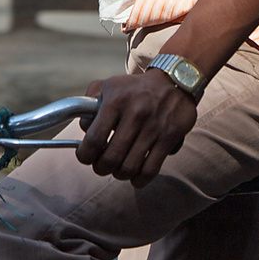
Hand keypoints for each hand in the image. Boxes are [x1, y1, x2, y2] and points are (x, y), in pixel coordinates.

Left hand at [77, 69, 197, 186]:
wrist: (175, 79)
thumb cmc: (135, 88)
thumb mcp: (109, 85)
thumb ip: (88, 101)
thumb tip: (83, 128)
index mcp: (117, 101)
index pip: (94, 140)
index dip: (85, 155)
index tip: (85, 156)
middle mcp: (135, 114)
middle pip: (110, 159)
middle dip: (101, 167)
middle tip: (101, 164)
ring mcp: (153, 128)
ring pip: (129, 168)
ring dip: (119, 174)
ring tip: (118, 168)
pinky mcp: (169, 138)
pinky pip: (150, 170)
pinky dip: (139, 180)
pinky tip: (135, 176)